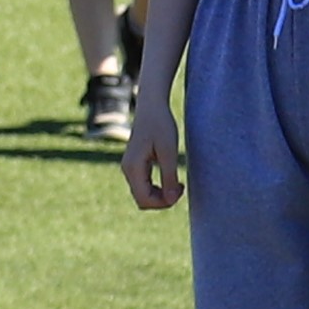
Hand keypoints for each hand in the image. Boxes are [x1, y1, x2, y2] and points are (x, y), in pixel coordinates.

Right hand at [120, 98, 184, 212]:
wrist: (151, 106)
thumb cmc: (161, 125)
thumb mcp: (169, 151)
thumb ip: (169, 176)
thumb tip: (170, 200)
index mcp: (133, 167)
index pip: (144, 200)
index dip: (163, 203)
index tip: (180, 189)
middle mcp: (127, 169)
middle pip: (142, 201)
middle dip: (163, 200)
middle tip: (181, 187)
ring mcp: (129, 167)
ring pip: (143, 195)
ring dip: (161, 195)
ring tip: (178, 184)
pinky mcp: (135, 165)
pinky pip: (144, 186)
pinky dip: (157, 188)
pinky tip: (171, 178)